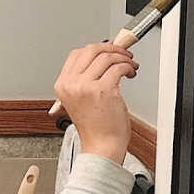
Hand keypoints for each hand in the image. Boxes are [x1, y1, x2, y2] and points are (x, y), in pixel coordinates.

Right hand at [53, 42, 137, 163]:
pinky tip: (130, 73)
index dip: (96, 48)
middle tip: (123, 54)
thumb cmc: (95, 126)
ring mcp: (86, 87)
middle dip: (111, 48)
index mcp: (63, 85)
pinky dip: (128, 67)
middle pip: (91, 50)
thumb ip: (85, 78)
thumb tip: (102, 56)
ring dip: (123, 58)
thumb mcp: (80, 99)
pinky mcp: (103, 90)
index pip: (76, 54)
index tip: (109, 50)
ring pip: (107, 57)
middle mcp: (71, 84)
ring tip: (129, 66)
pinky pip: (118, 67)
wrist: (101, 145)